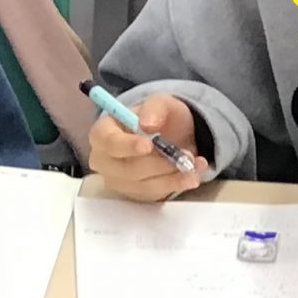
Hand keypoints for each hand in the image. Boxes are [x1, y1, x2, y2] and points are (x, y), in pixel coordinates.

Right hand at [88, 96, 207, 200]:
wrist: (169, 134)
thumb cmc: (156, 116)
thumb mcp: (159, 102)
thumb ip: (154, 108)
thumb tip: (148, 123)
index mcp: (103, 133)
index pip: (109, 143)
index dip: (127, 146)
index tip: (148, 145)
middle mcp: (104, 161)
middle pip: (127, 170)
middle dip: (159, 164)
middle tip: (186, 155)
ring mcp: (118, 181)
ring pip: (144, 186)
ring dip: (172, 177)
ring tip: (195, 165)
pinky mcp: (135, 193)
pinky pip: (155, 194)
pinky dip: (176, 184)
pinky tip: (193, 174)